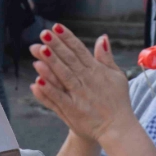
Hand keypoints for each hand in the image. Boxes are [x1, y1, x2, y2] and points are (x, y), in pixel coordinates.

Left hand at [30, 26, 139, 145]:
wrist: (118, 128)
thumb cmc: (117, 101)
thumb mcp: (117, 76)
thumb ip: (106, 57)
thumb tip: (102, 37)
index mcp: (96, 71)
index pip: (79, 50)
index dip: (67, 38)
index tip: (56, 27)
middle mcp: (87, 80)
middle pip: (69, 59)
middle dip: (56, 45)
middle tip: (43, 33)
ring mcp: (79, 95)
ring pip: (63, 76)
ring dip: (51, 63)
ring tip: (40, 50)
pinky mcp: (73, 110)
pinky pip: (59, 98)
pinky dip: (49, 90)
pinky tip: (37, 81)